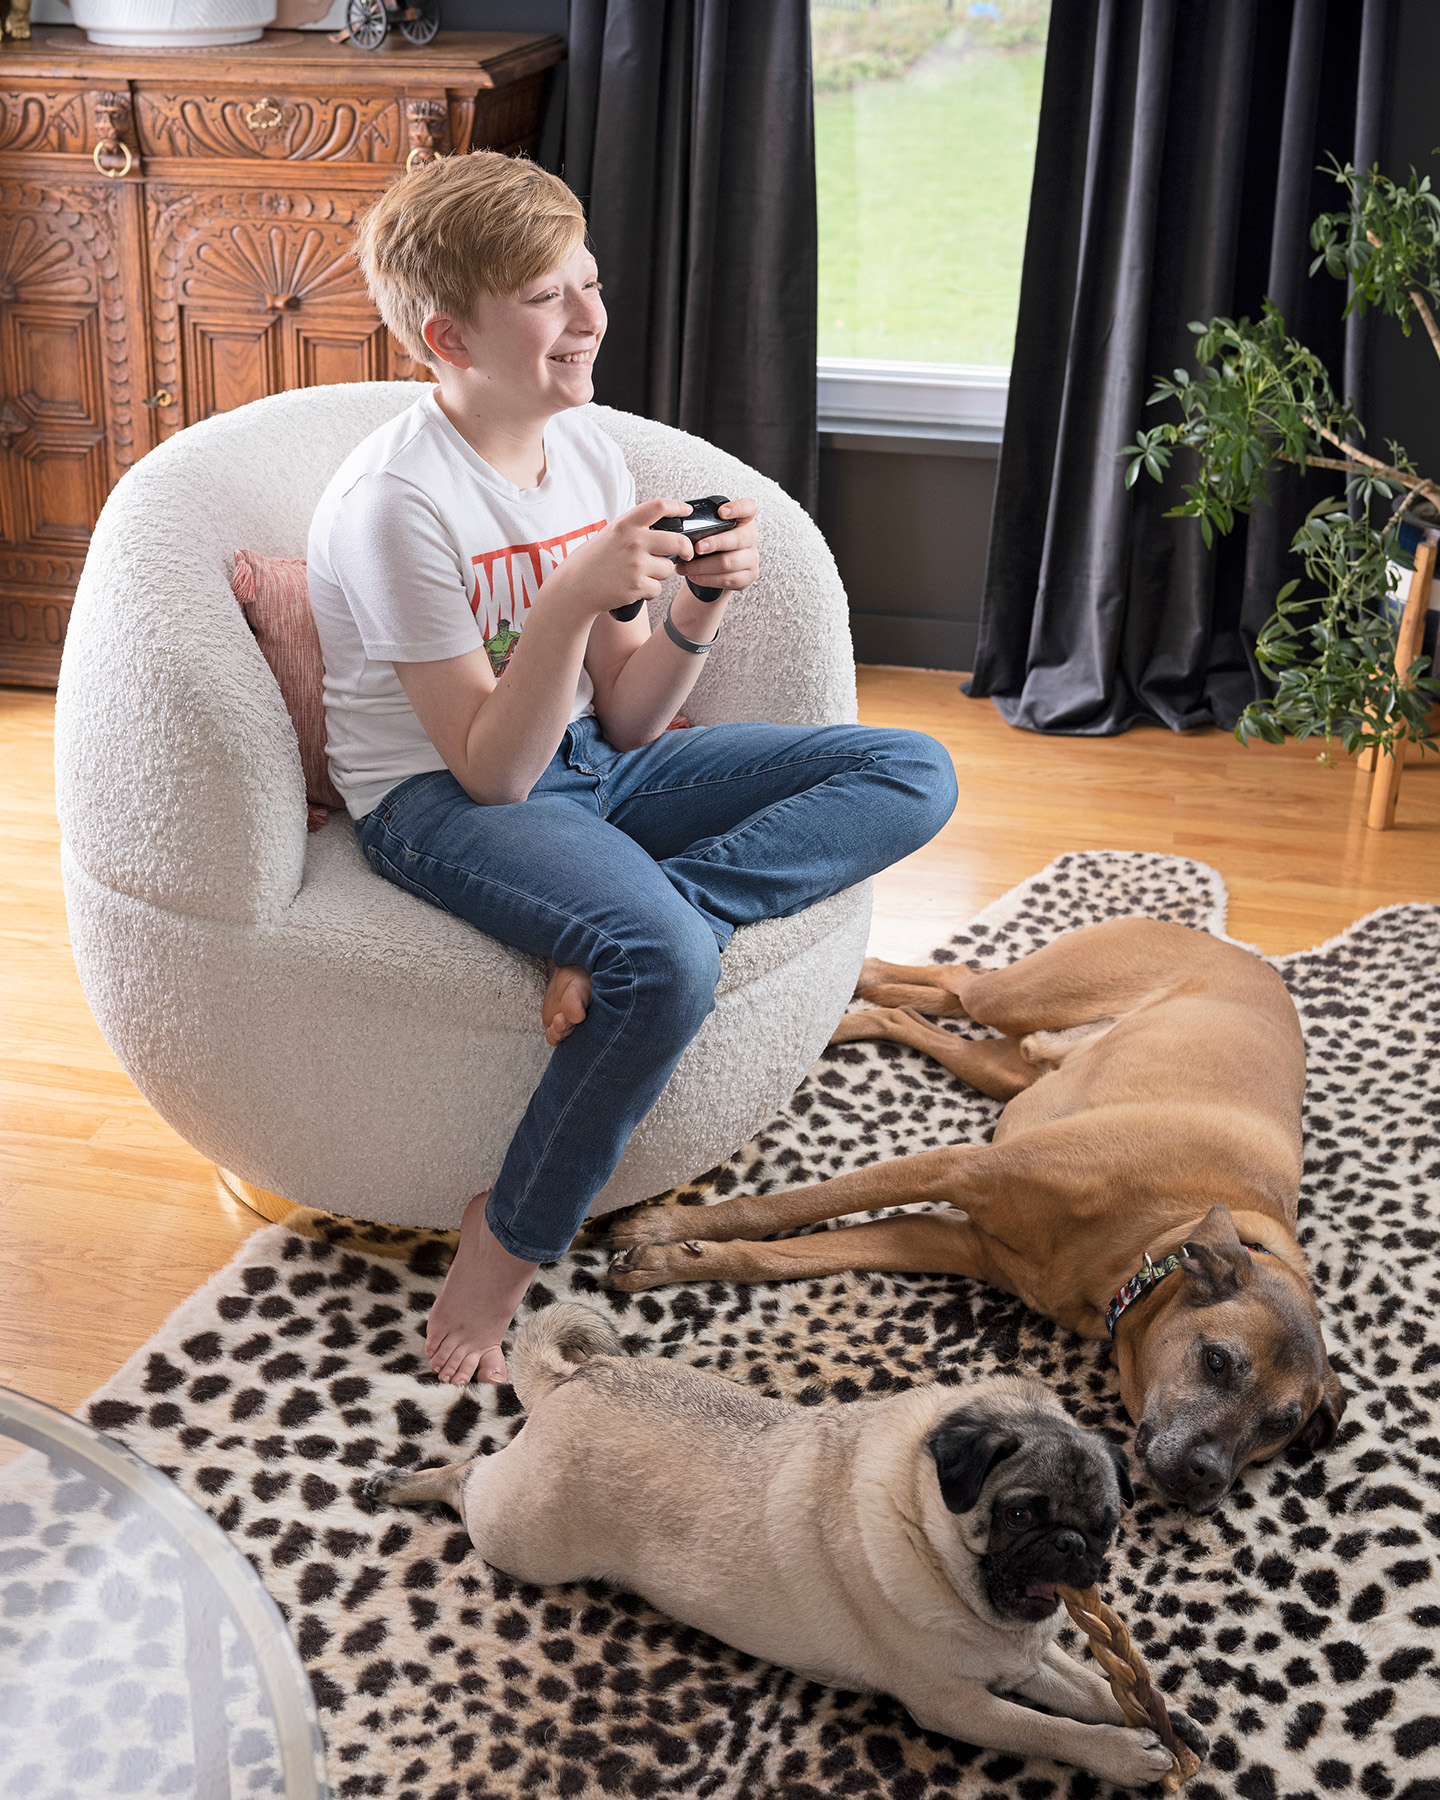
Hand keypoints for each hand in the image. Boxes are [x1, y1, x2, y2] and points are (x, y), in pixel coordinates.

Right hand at [544, 498, 694, 620]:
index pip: (659, 507)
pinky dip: (649, 591)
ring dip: (659, 574)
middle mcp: (634, 542)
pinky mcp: (637, 586)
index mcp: (626, 525)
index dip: (678, 507)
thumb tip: (658, 528)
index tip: (686, 510)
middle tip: (687, 552)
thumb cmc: (590, 562)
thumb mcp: (609, 535)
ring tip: (639, 575)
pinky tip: (633, 588)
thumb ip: (632, 529)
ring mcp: (636, 565)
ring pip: (667, 569)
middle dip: (687, 549)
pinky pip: (657, 588)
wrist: (574, 588)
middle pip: (678, 542)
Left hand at [685, 497, 758, 594]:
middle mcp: (751, 537)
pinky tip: (694, 576)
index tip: (721, 512)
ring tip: (686, 566)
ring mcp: (752, 557)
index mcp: (743, 520)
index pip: (749, 507)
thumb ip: (704, 525)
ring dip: (703, 566)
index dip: (737, 508)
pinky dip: (708, 579)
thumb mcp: (710, 530)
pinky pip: (728, 579)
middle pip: (738, 539)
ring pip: (729, 562)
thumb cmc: (712, 545)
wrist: (717, 569)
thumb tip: (680, 528)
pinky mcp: (749, 575)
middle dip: (715, 543)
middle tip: (697, 548)